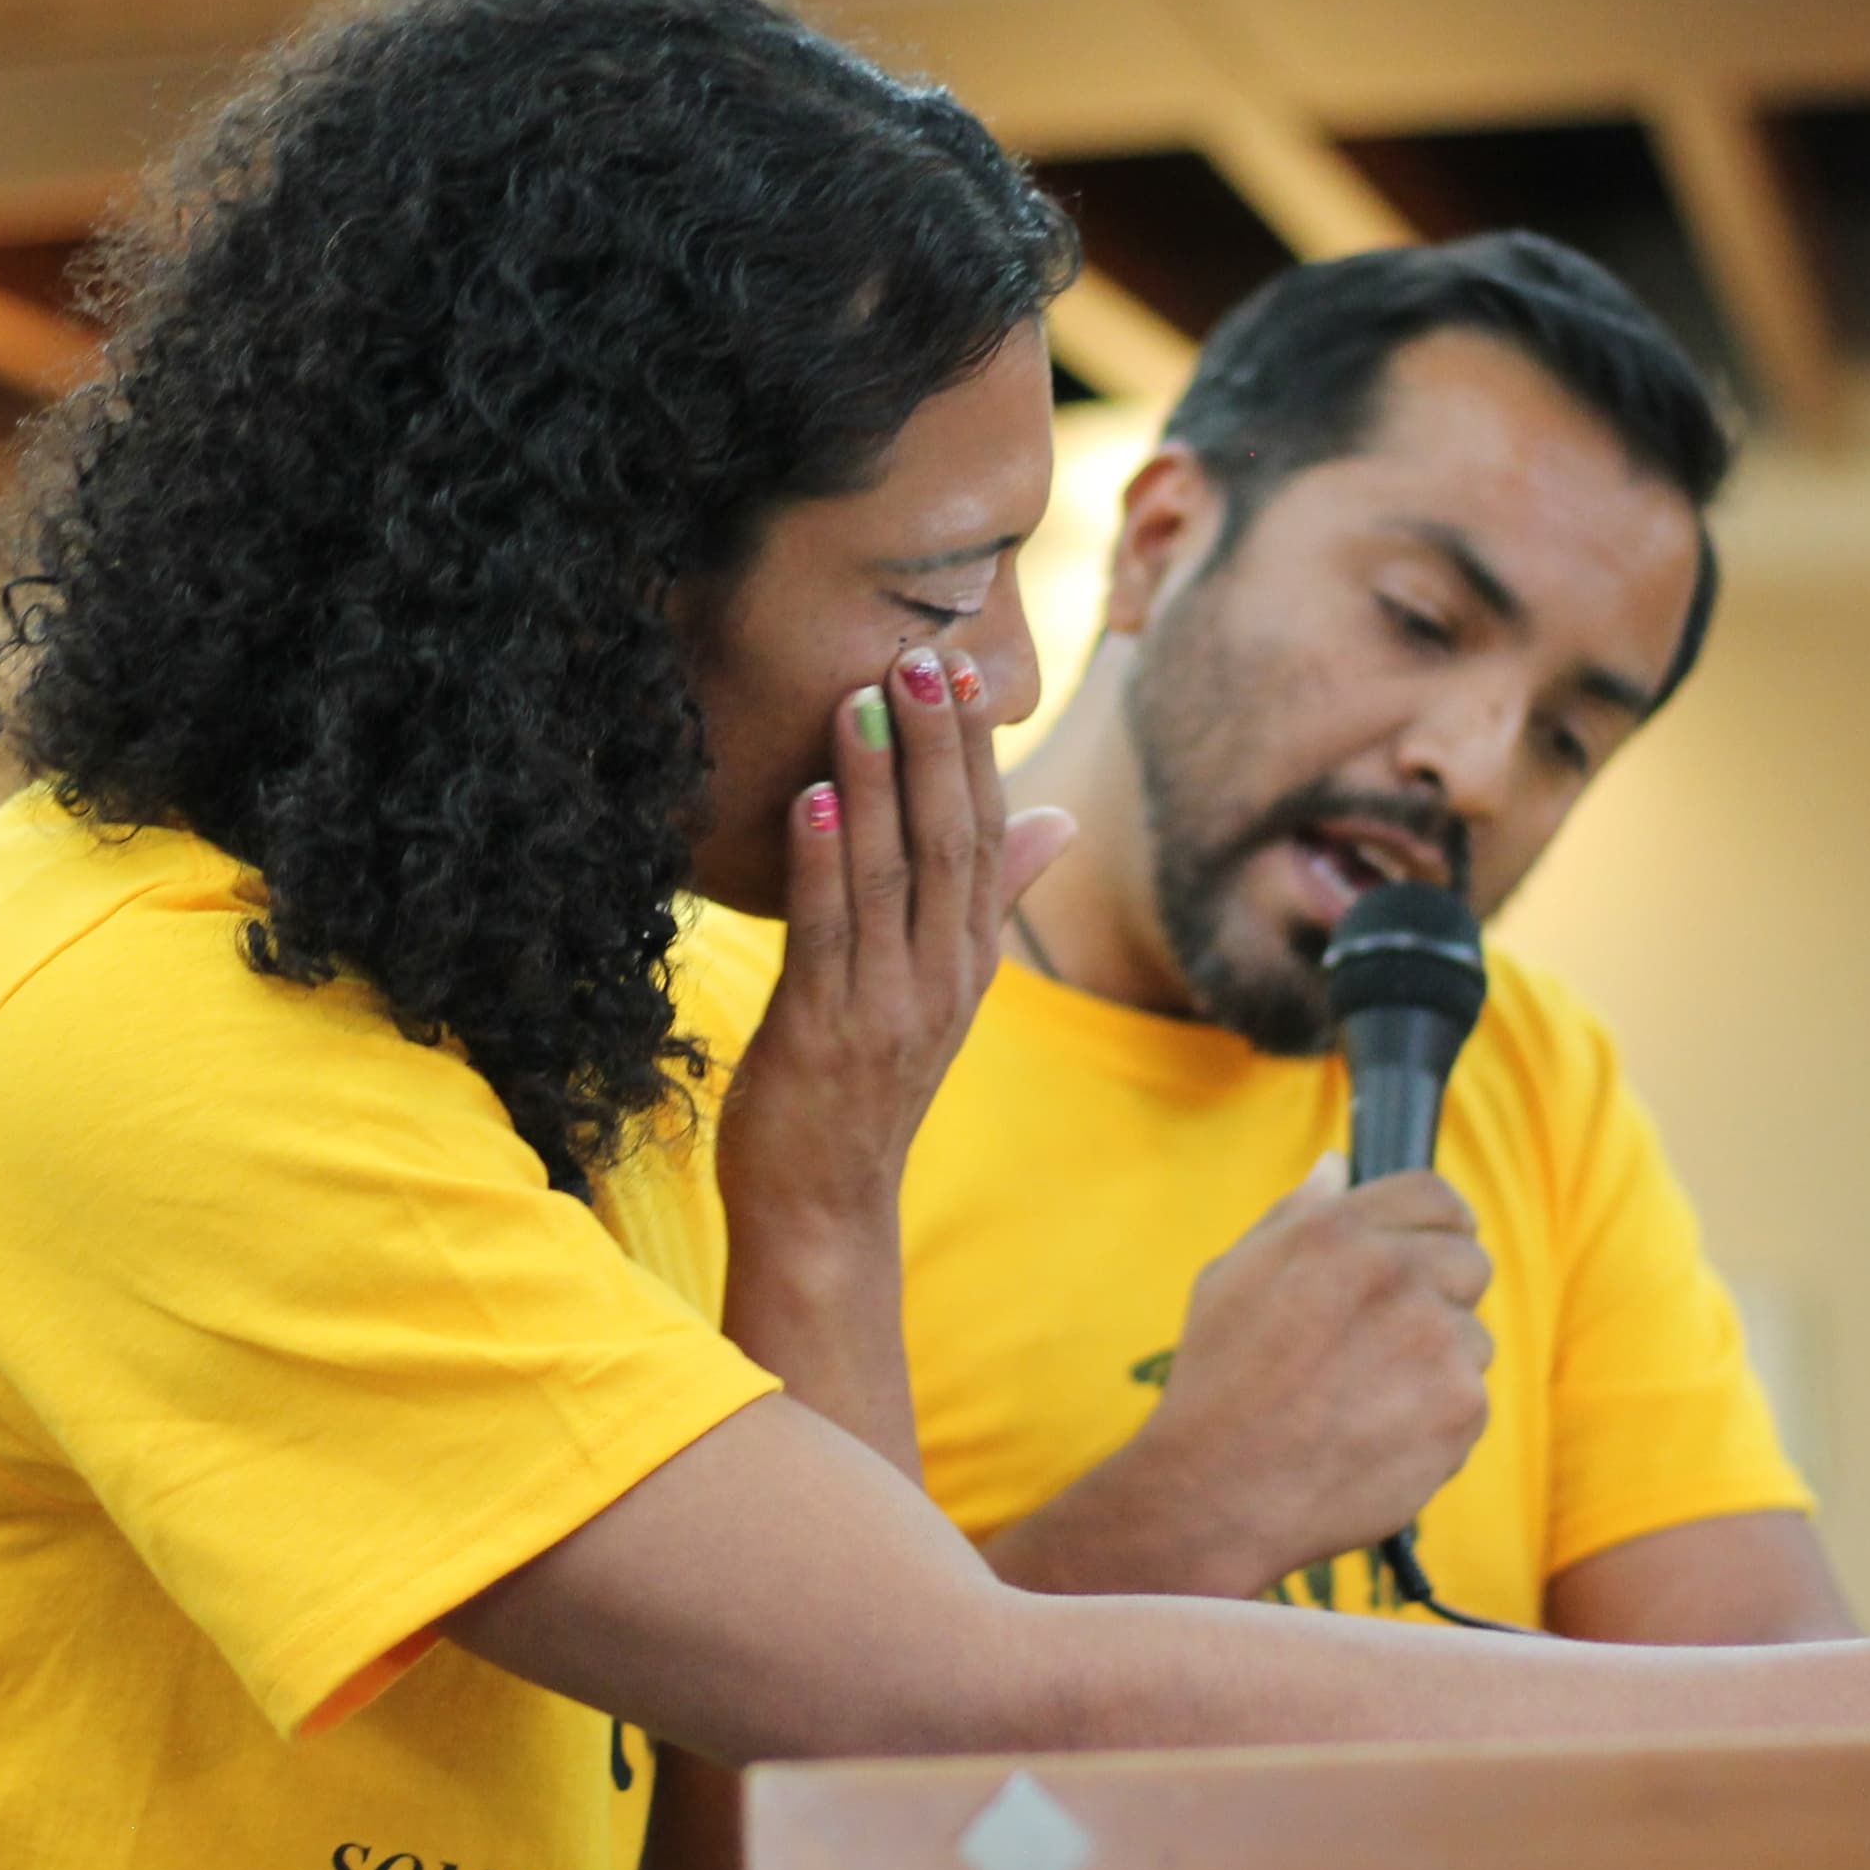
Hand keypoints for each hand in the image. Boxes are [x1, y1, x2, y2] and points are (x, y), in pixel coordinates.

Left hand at [711, 646, 1071, 1462]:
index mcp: (967, 960)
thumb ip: (989, 900)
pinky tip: (814, 796)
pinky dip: (824, 860)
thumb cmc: (862, 1091)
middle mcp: (942, 979)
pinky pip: (830, 933)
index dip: (977, 753)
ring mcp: (888, 1007)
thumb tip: (1056, 821)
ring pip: (895, 875)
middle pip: (955, 843)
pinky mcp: (825, 1031)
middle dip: (940, 748)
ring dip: (880, 780)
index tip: (966, 672)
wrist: (823, 1211)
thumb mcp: (937, 990)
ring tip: (865, 698)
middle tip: (924, 658)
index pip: (988, 838)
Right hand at [1118, 1155, 1497, 1596]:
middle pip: (1470, 1263)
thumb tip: (1336, 1167)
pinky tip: (1378, 1437)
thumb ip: (1295, 1215)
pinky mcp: (1460, 1406)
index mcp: (1340, 1232)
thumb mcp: (1232, 1278)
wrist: (1220, 1492)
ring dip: (1436, 1365)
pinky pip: (1469, 1400)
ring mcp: (1435, 1340)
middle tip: (1381, 1347)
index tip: (1422, 1259)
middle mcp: (1396, 1273)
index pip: (1436, 1197)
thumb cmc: (1219, 1385)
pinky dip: (1436, 1421)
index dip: (1434, 1227)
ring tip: (1366, 1401)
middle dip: (1438, 1298)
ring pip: (1472, 1339)